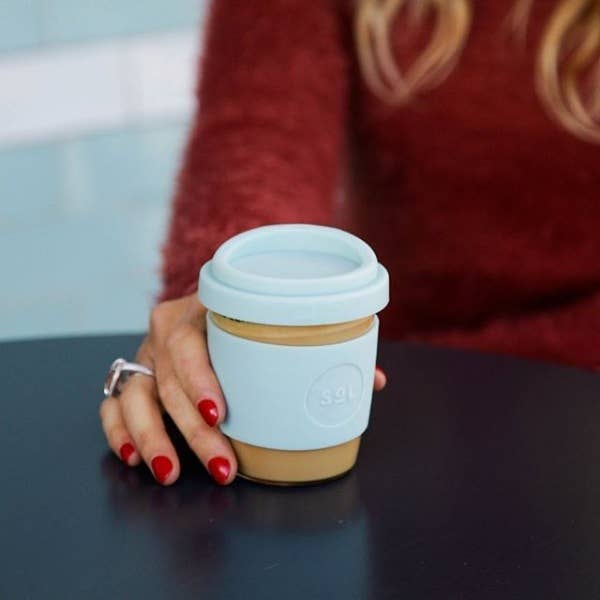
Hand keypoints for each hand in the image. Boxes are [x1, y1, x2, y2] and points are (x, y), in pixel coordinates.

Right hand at [100, 294, 387, 485]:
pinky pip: (113, 404)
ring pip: (133, 397)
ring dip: (150, 437)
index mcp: (199, 311)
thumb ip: (319, 347)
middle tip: (222, 464)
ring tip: (170, 472)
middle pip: (167, 383)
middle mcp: (165, 332)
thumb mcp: (275, 320)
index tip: (222, 412)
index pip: (190, 345)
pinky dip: (119, 431)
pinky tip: (136, 456)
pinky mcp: (133, 376)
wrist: (209, 298)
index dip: (201, 379)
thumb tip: (373, 381)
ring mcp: (145, 355)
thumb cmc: (248, 315)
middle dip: (191, 430)